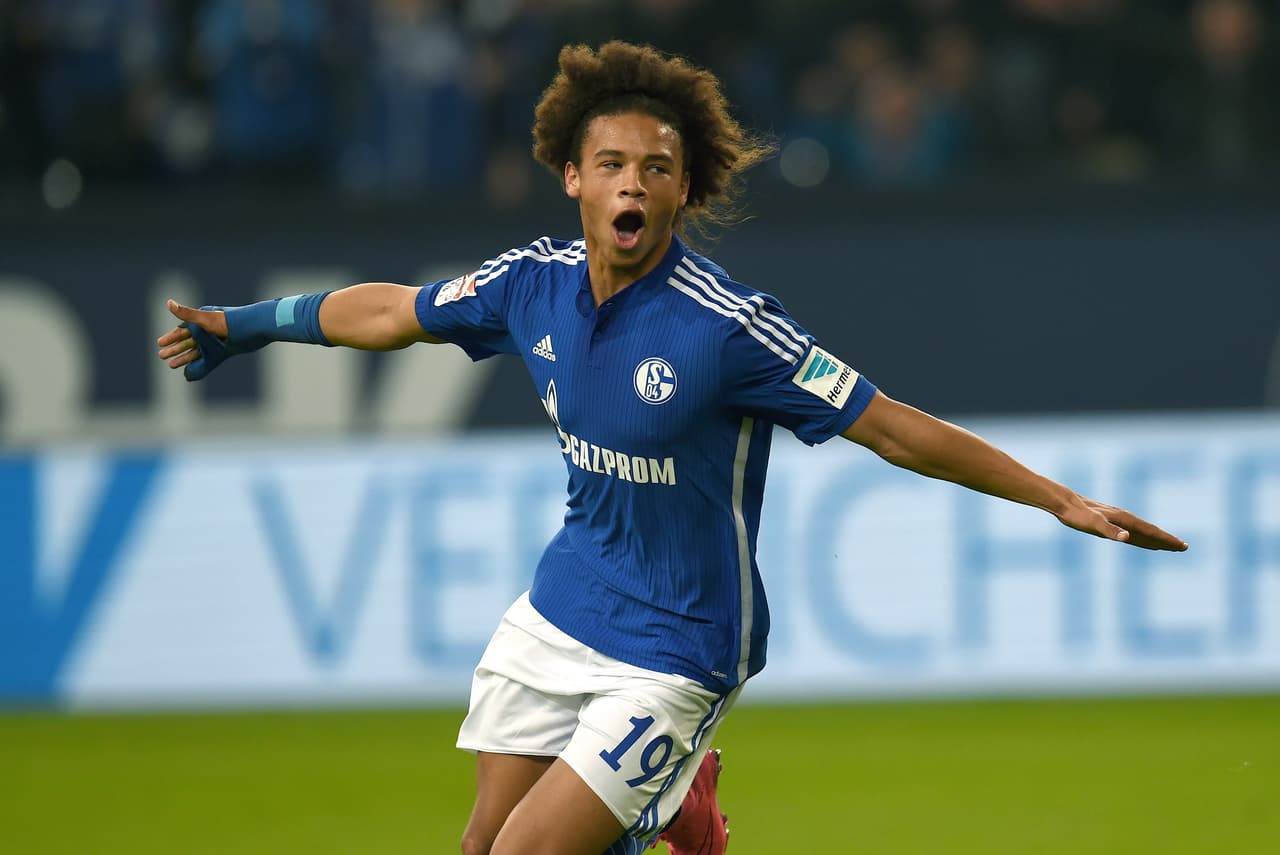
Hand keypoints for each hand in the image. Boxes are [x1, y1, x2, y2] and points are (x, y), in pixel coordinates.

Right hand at [156, 300, 227, 369]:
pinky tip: (191, 371)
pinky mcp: (225, 350)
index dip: (171, 337)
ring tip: (171, 365)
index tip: (159, 343)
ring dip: (183, 357)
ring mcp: (217, 341)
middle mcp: (209, 330)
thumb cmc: (230, 322)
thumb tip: (168, 303)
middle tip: (161, 356)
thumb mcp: (205, 320)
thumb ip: (187, 314)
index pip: (182, 329)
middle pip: (187, 341)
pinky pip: (208, 358)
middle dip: (174, 348)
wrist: (255, 328)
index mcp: (203, 321)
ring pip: (196, 350)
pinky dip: (199, 364)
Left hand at [1056, 495, 1187, 550]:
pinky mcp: (1110, 523)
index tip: (1182, 546)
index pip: (1151, 532)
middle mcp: (1125, 519)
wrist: (1065, 503)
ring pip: (1142, 532)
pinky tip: (1141, 540)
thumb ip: (1110, 531)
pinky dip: (1140, 538)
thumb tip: (1127, 538)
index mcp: (1125, 520)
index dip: (1166, 540)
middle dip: (1167, 540)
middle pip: (1151, 531)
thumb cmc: (1078, 515)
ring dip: (1156, 539)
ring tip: (1169, 546)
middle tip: (1184, 548)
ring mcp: (1118, 521)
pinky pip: (1130, 532)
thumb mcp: (1093, 524)